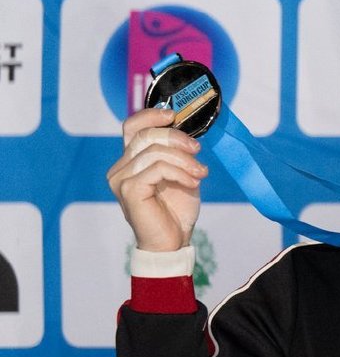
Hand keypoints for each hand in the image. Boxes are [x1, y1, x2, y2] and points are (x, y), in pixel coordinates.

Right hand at [107, 108, 205, 252]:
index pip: (132, 126)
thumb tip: (187, 127)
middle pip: (146, 135)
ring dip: (185, 160)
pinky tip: (193, 183)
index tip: (174, 115)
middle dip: (177, 138)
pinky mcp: (129, 190)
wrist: (173, 241)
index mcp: (130, 160)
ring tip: (201, 173)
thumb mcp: (181, 172)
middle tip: (198, 150)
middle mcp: (120, 168)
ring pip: (154, 152)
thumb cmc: (176, 209)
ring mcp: (121, 179)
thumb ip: (177, 151)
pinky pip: (157, 169)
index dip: (152, 115)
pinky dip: (180, 172)